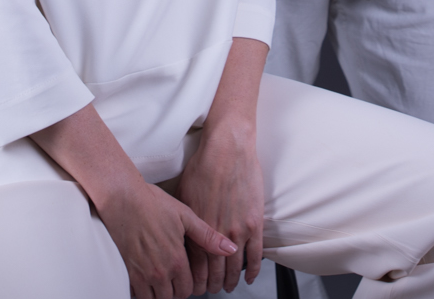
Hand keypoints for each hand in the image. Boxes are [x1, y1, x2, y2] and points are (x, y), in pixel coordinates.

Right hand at [99, 176, 237, 298]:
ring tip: (161, 280)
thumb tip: (231, 248)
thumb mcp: (185, 216)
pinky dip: (143, 292)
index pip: (188, 289)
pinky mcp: (127, 273)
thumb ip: (208, 237)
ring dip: (159, 293)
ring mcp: (143, 274)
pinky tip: (145, 278)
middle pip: (172, 297)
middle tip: (174, 279)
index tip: (186, 277)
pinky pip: (137, 296)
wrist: (123, 198)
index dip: (189, 285)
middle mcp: (161, 271)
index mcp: (177, 259)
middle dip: (175, 291)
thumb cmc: (154, 203)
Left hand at [177, 118, 264, 293]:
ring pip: (235, 268)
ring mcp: (237, 231)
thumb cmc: (204, 167)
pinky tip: (249, 277)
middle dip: (213, 285)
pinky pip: (256, 255)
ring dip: (231, 281)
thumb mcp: (183, 196)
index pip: (196, 269)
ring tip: (229, 286)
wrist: (227, 149)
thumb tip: (177, 237)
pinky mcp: (254, 223)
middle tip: (213, 289)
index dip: (196, 282)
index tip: (197, 287)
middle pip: (215, 273)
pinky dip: (253, 270)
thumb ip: (183, 221)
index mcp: (198, 230)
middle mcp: (217, 235)